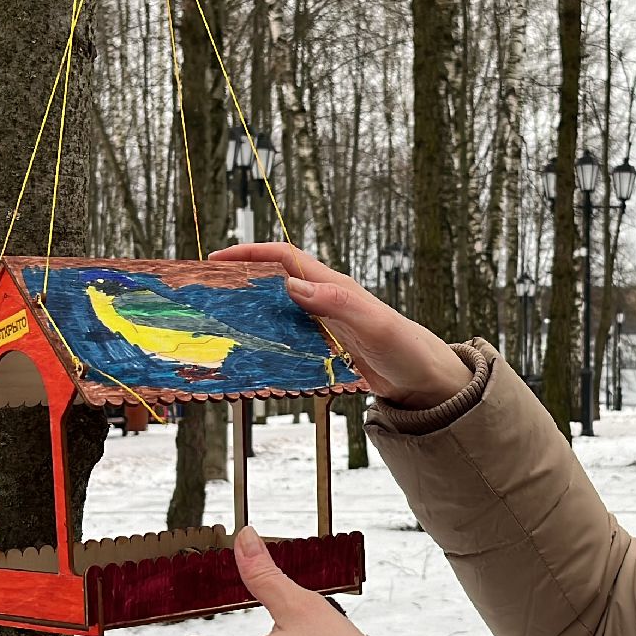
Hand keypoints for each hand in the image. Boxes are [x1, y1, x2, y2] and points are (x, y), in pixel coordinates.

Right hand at [209, 242, 472, 409]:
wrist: (428, 381)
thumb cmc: (407, 349)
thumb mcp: (373, 325)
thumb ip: (337, 303)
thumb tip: (292, 283)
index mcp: (335, 287)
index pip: (286, 257)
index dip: (251, 253)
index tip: (217, 260)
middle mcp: (327, 300)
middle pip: (276, 280)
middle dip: (242, 281)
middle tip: (207, 294)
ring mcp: (326, 324)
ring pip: (279, 310)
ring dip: (251, 312)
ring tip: (219, 324)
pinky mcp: (328, 347)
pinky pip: (289, 337)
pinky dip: (268, 340)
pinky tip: (253, 354)